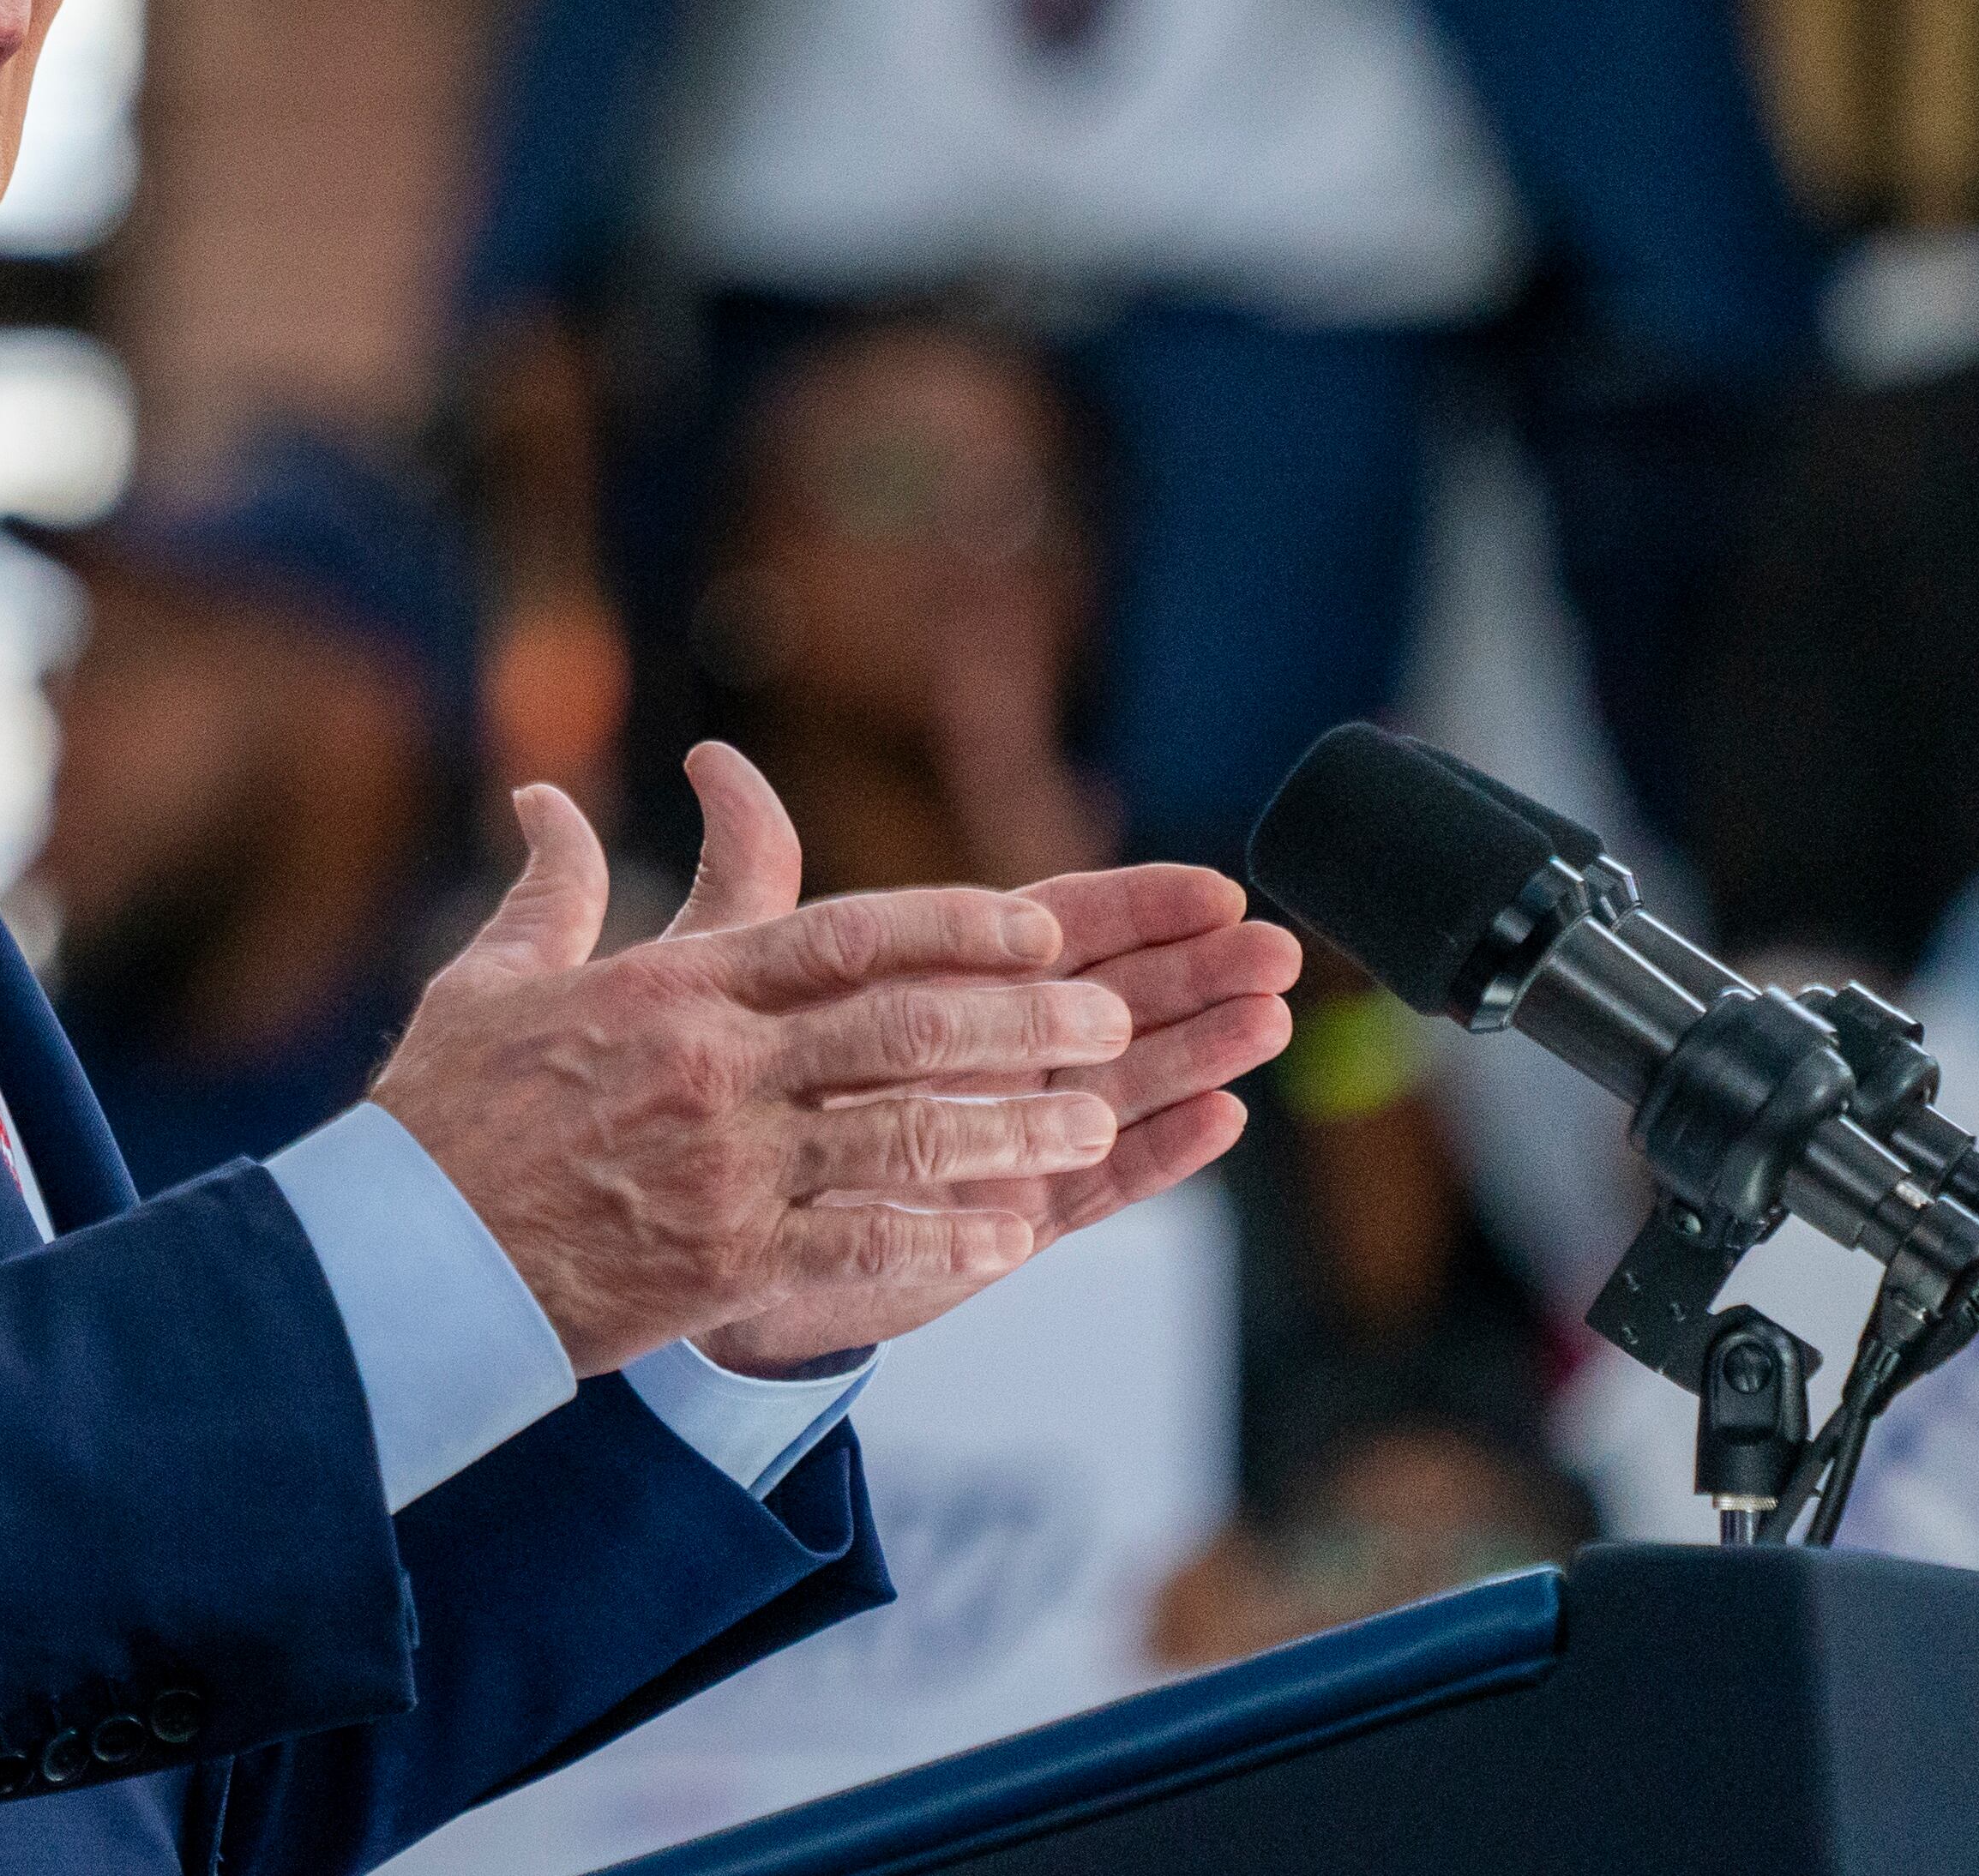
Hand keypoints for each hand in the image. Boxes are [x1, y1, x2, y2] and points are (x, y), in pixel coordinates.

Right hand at [368, 777, 1134, 1379]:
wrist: (403, 1256)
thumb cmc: (443, 1116)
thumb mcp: (490, 980)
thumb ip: (549, 889)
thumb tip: (543, 796)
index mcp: (673, 988)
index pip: (847, 934)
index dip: (958, 927)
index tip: (1042, 929)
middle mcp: (715, 1066)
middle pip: (904, 1026)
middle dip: (1022, 1021)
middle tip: (1111, 1021)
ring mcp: (727, 1166)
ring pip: (905, 1133)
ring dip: (1012, 1129)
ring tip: (1089, 1124)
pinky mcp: (725, 1261)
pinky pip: (862, 1245)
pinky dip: (941, 1240)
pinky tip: (1008, 1240)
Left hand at [667, 747, 1297, 1371]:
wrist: (700, 1220)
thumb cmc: (730, 1082)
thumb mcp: (734, 972)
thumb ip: (753, 872)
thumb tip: (712, 759)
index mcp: (949, 986)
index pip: (1057, 932)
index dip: (1136, 908)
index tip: (1214, 886)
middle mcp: (994, 1058)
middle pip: (1115, 1004)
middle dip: (1196, 974)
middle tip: (1278, 947)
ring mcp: (1011, 1138)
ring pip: (1124, 1089)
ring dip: (1199, 1055)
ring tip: (1271, 1018)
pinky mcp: (1007, 1218)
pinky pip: (1096, 1185)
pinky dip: (1158, 1156)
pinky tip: (1221, 1120)